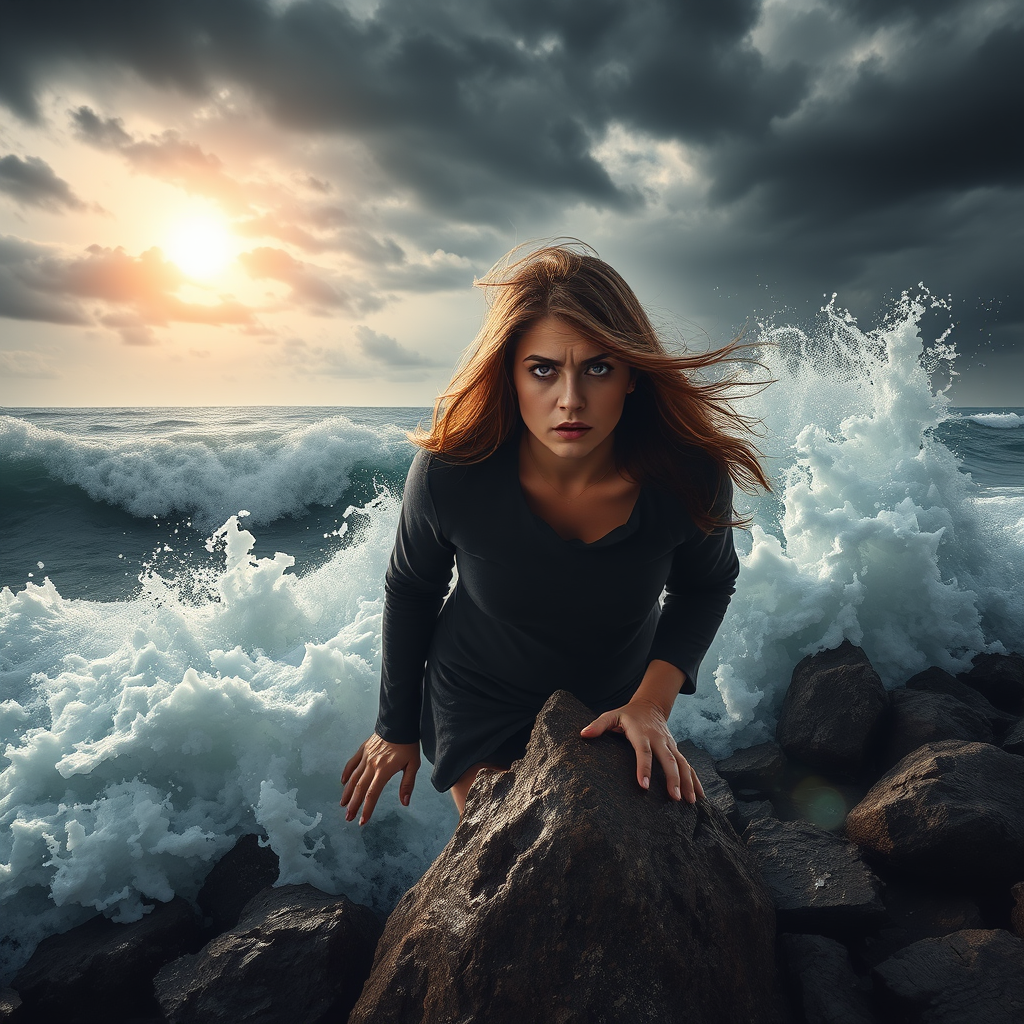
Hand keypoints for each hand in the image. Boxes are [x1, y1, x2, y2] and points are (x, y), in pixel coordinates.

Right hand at [340, 734, 419, 824]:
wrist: (399, 723)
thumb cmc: (408, 744)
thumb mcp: (413, 765)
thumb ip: (407, 784)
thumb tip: (405, 802)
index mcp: (384, 771)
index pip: (372, 794)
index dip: (367, 809)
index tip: (362, 821)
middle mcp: (372, 765)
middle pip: (359, 789)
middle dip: (353, 805)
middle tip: (348, 818)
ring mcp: (365, 757)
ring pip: (353, 778)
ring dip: (347, 792)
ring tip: (343, 805)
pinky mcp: (363, 749)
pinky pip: (352, 763)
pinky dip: (346, 773)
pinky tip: (343, 782)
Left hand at [580, 698, 704, 803]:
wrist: (650, 705)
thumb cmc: (628, 714)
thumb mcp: (612, 715)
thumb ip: (599, 725)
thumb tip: (583, 734)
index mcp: (642, 734)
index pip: (644, 753)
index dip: (644, 769)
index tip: (644, 786)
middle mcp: (659, 740)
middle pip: (668, 760)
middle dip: (673, 779)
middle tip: (675, 798)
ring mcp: (670, 745)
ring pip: (682, 764)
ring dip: (687, 782)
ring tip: (689, 802)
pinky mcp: (676, 750)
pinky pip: (687, 765)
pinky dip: (695, 780)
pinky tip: (699, 796)